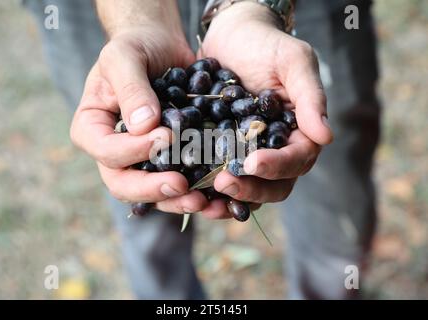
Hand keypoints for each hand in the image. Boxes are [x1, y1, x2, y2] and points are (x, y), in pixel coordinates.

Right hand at [70, 22, 208, 213]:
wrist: (161, 48)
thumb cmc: (136, 46)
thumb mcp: (125, 56)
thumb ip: (131, 88)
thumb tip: (143, 126)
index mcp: (93, 129)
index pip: (107, 152)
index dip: (133, 151)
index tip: (165, 137)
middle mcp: (113, 151)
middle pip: (123, 184)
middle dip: (152, 189)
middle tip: (181, 186)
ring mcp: (140, 160)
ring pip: (150, 193)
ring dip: (175, 200)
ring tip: (202, 200)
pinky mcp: (167, 160)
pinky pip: (176, 183)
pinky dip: (194, 191)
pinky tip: (215, 195)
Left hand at [199, 2, 332, 217]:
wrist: (230, 36)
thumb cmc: (265, 44)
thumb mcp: (292, 61)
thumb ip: (310, 97)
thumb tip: (326, 137)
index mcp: (299, 133)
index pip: (296, 160)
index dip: (276, 166)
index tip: (252, 162)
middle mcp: (276, 149)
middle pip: (274, 185)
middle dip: (250, 188)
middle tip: (223, 182)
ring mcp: (248, 153)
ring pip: (247, 189)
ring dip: (228, 200)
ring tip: (205, 201)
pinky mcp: (223, 152)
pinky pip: (219, 177)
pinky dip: (208, 190)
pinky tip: (191, 191)